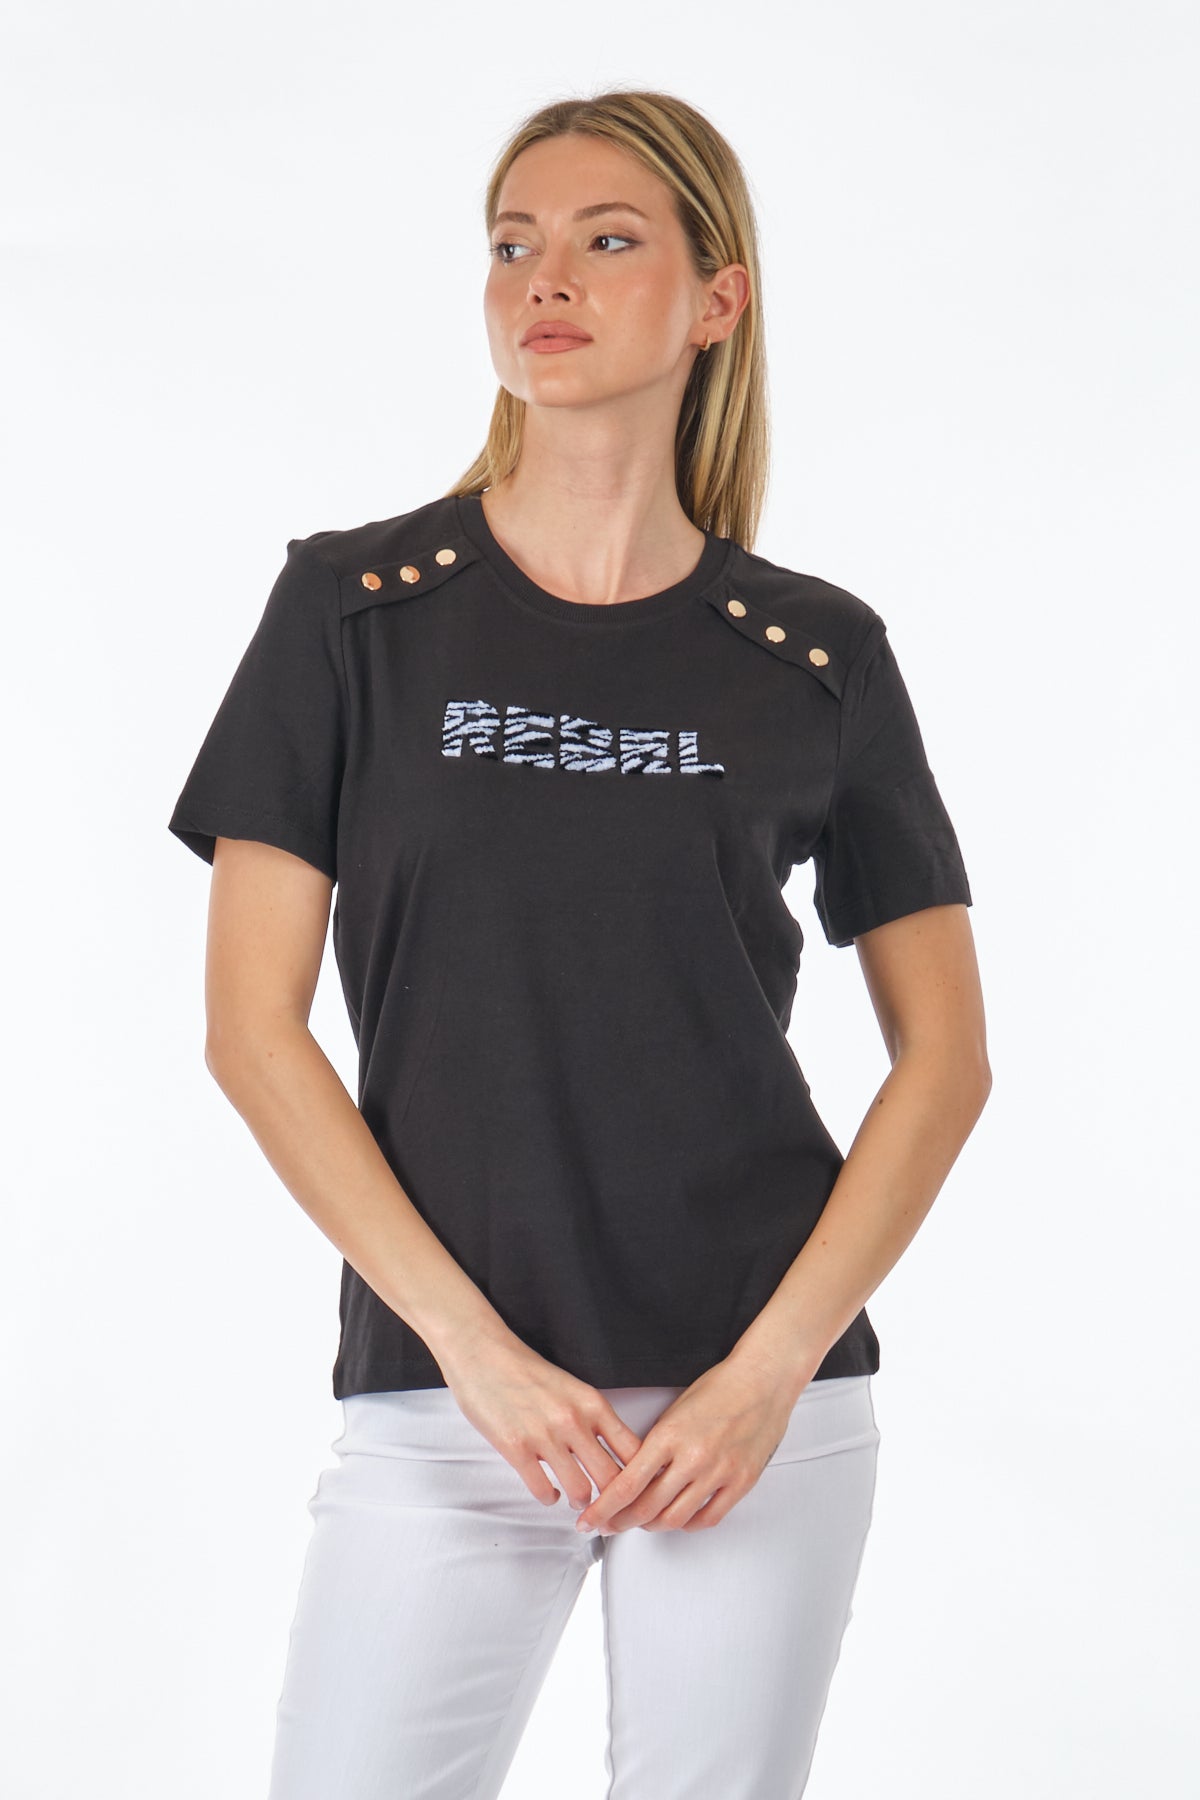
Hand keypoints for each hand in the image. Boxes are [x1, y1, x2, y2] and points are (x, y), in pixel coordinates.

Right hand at [439, 1331, 645, 1512]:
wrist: (483, 1354)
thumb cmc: (527, 1372)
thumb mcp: (573, 1390)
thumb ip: (593, 1420)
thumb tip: (616, 1456)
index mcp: (593, 1404)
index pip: (633, 1451)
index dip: (640, 1478)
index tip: (636, 1490)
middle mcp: (574, 1420)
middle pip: (612, 1479)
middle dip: (613, 1502)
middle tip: (609, 1511)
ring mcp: (545, 1435)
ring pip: (581, 1491)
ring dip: (581, 1503)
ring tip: (578, 1500)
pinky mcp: (516, 1448)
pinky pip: (542, 1490)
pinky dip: (549, 1498)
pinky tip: (549, 1491)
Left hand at [574, 1356, 797, 1534]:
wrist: (763, 1379)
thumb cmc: (721, 1386)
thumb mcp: (675, 1410)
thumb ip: (656, 1445)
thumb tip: (637, 1474)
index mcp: (670, 1435)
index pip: (627, 1484)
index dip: (604, 1509)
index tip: (590, 1519)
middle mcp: (693, 1458)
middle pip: (647, 1508)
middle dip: (621, 1522)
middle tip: (609, 1526)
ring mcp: (719, 1472)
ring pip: (675, 1518)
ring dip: (653, 1525)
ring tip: (643, 1522)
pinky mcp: (741, 1482)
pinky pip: (709, 1517)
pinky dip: (688, 1523)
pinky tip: (680, 1518)